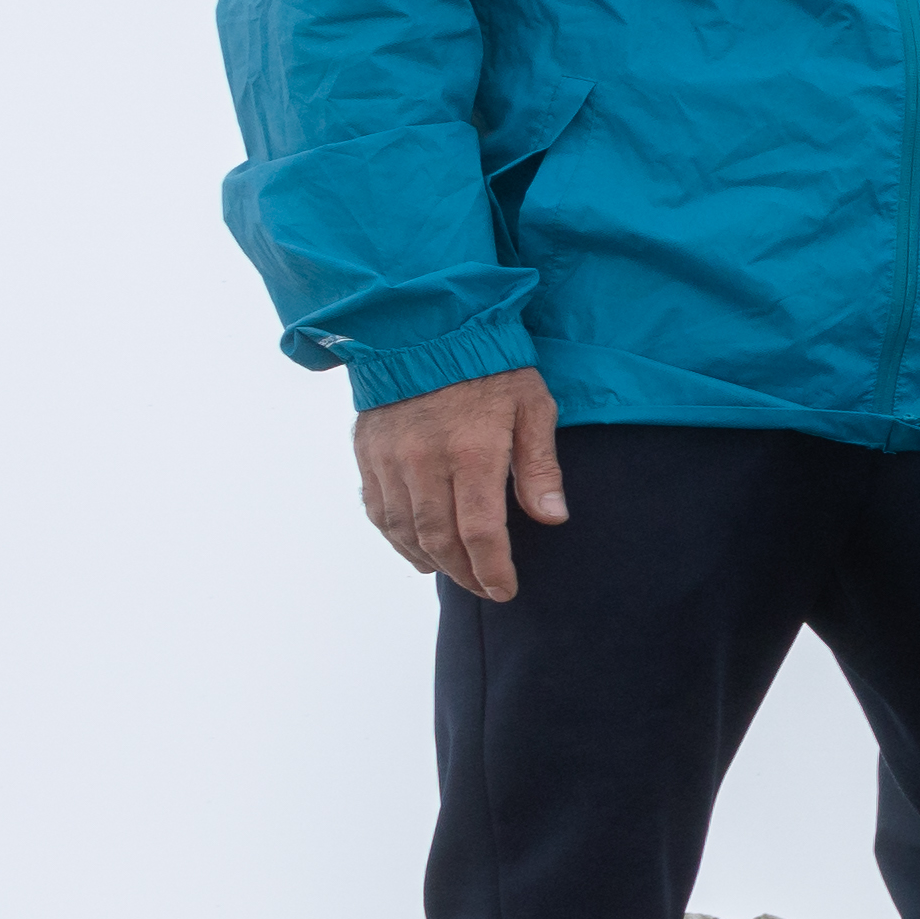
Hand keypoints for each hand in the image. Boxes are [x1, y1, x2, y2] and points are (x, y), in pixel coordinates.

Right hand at [354, 366, 566, 601]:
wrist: (424, 329)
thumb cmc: (489, 366)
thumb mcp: (532, 406)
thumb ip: (540, 466)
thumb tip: (552, 518)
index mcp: (471, 452)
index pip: (479, 531)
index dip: (492, 569)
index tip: (505, 590)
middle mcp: (424, 462)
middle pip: (439, 539)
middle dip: (465, 572)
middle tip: (486, 588)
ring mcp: (390, 459)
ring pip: (404, 530)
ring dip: (431, 560)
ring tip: (457, 573)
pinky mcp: (367, 453)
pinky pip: (378, 510)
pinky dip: (397, 538)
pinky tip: (418, 551)